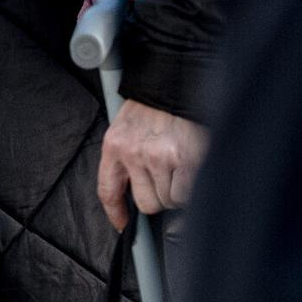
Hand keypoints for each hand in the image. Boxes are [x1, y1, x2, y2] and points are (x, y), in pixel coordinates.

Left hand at [97, 99, 208, 230]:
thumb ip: (128, 153)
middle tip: (169, 177)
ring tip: (182, 164)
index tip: (123, 224)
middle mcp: (134, 153)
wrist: (178, 77)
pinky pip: (188, 193)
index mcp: (115, 144)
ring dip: (179, 189)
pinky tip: (194, 167)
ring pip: (170, 199)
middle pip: (147, 203)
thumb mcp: (129, 123)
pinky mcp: (186, 159)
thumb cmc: (156, 101)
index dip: (116, 213)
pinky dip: (193, 187)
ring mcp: (160, 158)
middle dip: (160, 196)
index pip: (108, 190)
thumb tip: (138, 187)